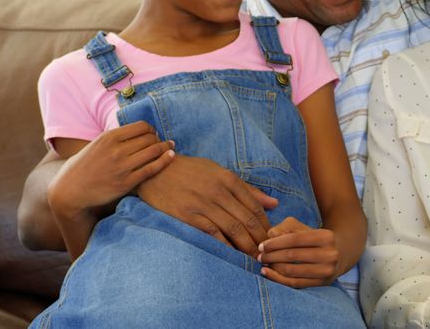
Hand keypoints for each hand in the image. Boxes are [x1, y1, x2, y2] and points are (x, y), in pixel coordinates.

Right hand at [47, 121, 173, 215]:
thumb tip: (136, 131)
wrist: (69, 191)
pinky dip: (165, 161)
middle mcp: (116, 150)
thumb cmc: (83, 167)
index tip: (153, 134)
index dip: (151, 129)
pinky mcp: (126, 183)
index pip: (142, 126)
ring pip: (154, 151)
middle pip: (150, 138)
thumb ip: (115, 138)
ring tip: (170, 148)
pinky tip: (171, 157)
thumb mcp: (95, 145)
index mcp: (108, 137)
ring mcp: (122, 167)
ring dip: (165, 148)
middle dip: (159, 139)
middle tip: (162, 142)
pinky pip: (152, 169)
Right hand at [136, 155, 277, 255]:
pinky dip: (225, 246)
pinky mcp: (187, 216)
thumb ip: (247, 189)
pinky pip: (212, 234)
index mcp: (229, 179)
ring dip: (247, 246)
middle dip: (260, 239)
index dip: (266, 226)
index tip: (272, 239)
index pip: (255, 206)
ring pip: (233, 229)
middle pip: (247, 220)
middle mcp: (219, 191)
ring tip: (254, 259)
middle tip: (268, 254)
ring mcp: (203, 204)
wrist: (154, 171)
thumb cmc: (190, 171)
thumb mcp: (219, 172)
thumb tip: (274, 204)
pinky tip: (232, 255)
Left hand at [258, 217, 340, 288]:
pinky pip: (294, 283)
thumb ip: (285, 228)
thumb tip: (269, 237)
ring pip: (292, 271)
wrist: (338, 253)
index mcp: (326, 236)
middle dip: (272, 256)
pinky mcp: (322, 283)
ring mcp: (327, 271)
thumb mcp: (302, 227)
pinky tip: (267, 273)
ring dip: (273, 268)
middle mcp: (330, 254)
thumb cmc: (313, 239)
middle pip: (293, 255)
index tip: (261, 246)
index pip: (295, 239)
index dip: (275, 243)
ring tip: (263, 263)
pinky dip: (278, 279)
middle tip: (260, 256)